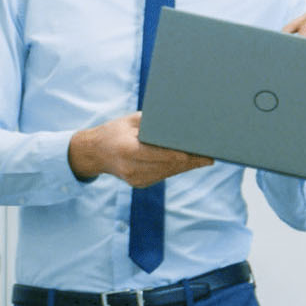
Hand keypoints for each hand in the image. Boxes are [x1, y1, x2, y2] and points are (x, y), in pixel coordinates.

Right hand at [67, 112, 213, 186]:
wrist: (94, 153)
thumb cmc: (114, 131)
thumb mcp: (131, 120)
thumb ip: (154, 122)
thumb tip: (180, 121)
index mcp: (128, 150)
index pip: (163, 155)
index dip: (185, 154)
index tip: (201, 151)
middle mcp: (132, 168)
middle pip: (170, 166)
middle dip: (192, 160)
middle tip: (212, 155)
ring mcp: (136, 179)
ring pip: (169, 172)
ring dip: (188, 166)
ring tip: (206, 158)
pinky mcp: (140, 184)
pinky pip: (163, 175)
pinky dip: (176, 168)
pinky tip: (189, 162)